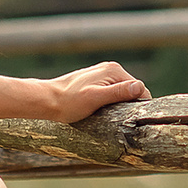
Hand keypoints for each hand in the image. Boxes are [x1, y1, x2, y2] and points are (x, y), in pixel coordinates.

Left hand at [30, 62, 148, 123]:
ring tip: (107, 114)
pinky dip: (111, 101)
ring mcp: (103, 74)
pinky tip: (101, 109)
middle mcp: (111, 68)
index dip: (138, 105)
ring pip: (122, 92)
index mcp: (114, 70)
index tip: (130, 119)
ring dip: (119, 104)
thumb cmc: (70, 102)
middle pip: (132, 90)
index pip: (140, 88)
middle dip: (128, 104)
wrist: (47, 100)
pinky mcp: (97, 81)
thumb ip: (118, 92)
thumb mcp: (96, 99)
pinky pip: (112, 92)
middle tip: (116, 119)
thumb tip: (140, 87)